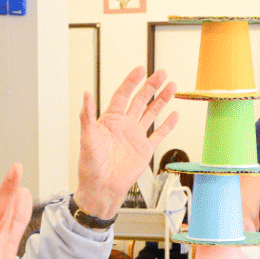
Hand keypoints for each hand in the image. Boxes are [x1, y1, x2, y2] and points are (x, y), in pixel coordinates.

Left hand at [74, 67, 180, 219]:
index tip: (140, 70)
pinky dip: (168, 125)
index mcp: (109, 120)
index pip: (122, 95)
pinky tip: (174, 114)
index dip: (131, 82)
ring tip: (171, 86)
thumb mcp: (86, 139)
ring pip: (151, 113)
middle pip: (140, 100)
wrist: (102, 189)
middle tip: (161, 73)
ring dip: (161, 100)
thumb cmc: (90, 167)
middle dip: (150, 86)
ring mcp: (135, 137)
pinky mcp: (144, 150)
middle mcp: (123, 125)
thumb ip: (87, 117)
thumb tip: (85, 94)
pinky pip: (158, 134)